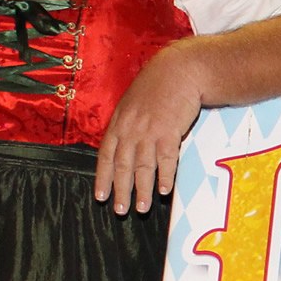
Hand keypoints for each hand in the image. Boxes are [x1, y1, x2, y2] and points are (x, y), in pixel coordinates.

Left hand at [96, 54, 203, 213]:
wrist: (180, 70)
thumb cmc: (158, 86)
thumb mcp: (133, 103)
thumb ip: (127, 124)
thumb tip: (125, 146)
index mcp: (119, 123)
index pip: (105, 156)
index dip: (103, 178)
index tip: (101, 197)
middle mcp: (131, 129)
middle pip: (122, 166)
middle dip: (121, 191)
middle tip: (121, 210)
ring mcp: (149, 131)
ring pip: (142, 167)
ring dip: (142, 190)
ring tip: (142, 208)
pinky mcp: (169, 132)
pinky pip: (166, 160)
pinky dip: (165, 176)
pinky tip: (164, 190)